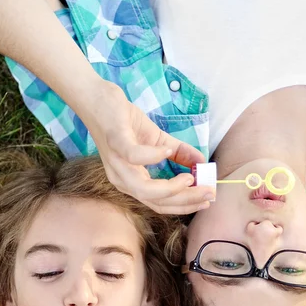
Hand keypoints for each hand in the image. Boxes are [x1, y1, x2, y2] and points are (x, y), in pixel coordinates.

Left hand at [82, 82, 214, 214]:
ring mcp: (117, 163)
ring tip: (191, 178)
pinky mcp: (115, 142)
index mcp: (132, 182)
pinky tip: (168, 151)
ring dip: (171, 188)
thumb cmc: (125, 122)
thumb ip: (179, 153)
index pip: (160, 203)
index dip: (184, 205)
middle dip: (185, 200)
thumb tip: (202, 162)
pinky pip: (134, 157)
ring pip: (144, 190)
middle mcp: (122, 180)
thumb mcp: (157, 140)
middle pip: (156, 202)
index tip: (207, 199)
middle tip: (208, 193)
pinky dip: (154, 157)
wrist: (97, 100)